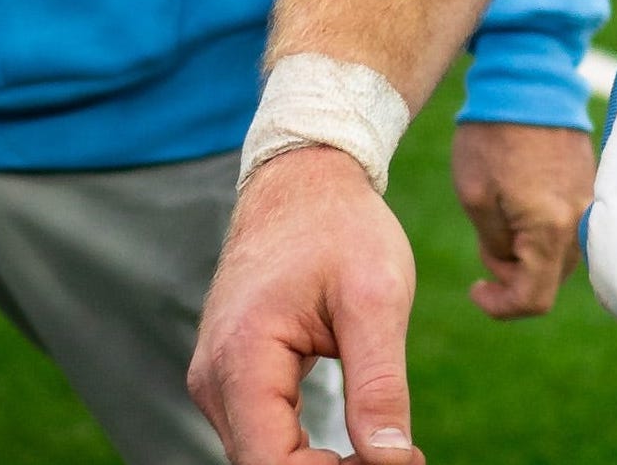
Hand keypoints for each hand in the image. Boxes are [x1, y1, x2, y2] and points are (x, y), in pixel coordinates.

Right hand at [193, 146, 418, 464]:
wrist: (304, 180)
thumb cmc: (342, 228)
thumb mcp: (377, 299)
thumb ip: (380, 385)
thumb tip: (391, 461)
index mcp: (242, 357)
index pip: (272, 464)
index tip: (401, 462)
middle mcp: (214, 377)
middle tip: (403, 458)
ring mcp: (216, 378)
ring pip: (262, 455)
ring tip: (388, 451)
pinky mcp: (231, 376)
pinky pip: (262, 432)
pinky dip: (305, 449)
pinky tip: (358, 440)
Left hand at [449, 121, 592, 319]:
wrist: (527, 80)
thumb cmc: (492, 138)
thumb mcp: (476, 198)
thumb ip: (496, 246)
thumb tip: (510, 264)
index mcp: (550, 229)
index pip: (534, 300)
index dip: (501, 306)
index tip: (476, 290)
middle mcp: (580, 222)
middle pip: (550, 280)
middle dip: (513, 276)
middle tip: (484, 243)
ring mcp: (589, 203)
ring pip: (560, 256)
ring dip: (529, 254)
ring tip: (499, 219)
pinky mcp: (590, 186)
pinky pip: (569, 228)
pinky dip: (543, 232)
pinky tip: (519, 203)